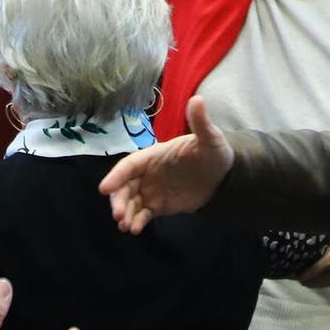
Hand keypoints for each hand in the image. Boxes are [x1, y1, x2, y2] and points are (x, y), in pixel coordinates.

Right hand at [97, 96, 235, 233]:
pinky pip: (143, 213)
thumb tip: (197, 99)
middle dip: (119, 200)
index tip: (104, 189)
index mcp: (154, 155)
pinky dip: (137, 221)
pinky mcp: (159, 205)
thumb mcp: (210, 138)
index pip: (130, 164)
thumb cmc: (214, 153)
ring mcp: (152, 189)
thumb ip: (200, 123)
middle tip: (118, 215)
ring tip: (126, 226)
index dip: (116, 175)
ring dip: (125, 212)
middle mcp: (149, 172)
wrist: (224, 177)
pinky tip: (135, 229)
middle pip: (125, 186)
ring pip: (131, 201)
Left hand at [302, 237, 329, 285]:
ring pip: (322, 285)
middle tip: (299, 269)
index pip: (309, 274)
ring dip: (315, 280)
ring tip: (311, 271)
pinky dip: (326, 280)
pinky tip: (326, 272)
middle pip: (313, 283)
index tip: (292, 268)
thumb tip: (313, 236)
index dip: (298, 273)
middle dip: (305, 278)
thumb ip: (329, 239)